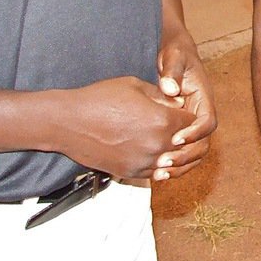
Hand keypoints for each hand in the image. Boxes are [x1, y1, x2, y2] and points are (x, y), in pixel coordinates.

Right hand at [55, 76, 194, 179]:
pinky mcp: (131, 173)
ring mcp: (144, 162)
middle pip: (185, 144)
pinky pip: (155, 172)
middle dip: (183, 134)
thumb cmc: (100, 99)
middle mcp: (157, 145)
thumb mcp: (136, 86)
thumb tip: (180, 102)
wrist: (69, 122)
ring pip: (172, 161)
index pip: (192, 122)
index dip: (188, 115)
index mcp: (162, 121)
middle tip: (176, 125)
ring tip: (163, 139)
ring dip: (171, 151)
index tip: (181, 111)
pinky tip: (150, 151)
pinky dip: (157, 162)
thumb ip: (163, 96)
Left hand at [155, 29, 216, 180]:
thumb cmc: (176, 52)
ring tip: (159, 173)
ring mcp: (191, 124)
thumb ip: (172, 71)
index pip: (208, 122)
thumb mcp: (174, 56)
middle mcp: (201, 114)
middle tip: (164, 162)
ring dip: (180, 166)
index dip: (195, 133)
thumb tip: (170, 89)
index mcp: (204, 98)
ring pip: (194, 152)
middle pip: (203, 143)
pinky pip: (181, 152)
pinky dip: (172, 164)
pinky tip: (154, 171)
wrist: (173, 53)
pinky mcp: (180, 130)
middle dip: (185, 156)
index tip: (175, 138)